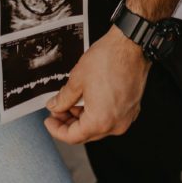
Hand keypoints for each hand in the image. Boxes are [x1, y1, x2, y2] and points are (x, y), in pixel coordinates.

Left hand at [44, 26, 149, 144]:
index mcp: (100, 121)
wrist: (131, 45)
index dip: (56, 130)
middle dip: (68, 123)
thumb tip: (55, 106)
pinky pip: (110, 118)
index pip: (72, 136)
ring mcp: (126, 117)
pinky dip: (97, 113)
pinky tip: (88, 99)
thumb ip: (63, 98)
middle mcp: (116, 124)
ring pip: (98, 126)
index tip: (49, 121)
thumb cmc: (108, 59)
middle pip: (86, 133)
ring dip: (83, 117)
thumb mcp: (77, 79)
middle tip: (57, 109)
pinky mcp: (132, 108)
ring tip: (72, 101)